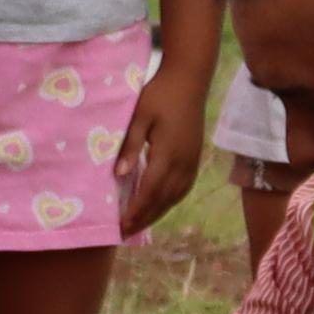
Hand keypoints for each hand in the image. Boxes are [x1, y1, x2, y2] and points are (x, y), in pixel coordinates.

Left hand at [111, 63, 208, 232]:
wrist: (189, 80)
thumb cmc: (159, 95)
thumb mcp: (138, 118)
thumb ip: (129, 146)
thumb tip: (119, 175)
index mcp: (168, 154)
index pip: (149, 191)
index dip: (135, 211)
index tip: (120, 226)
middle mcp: (183, 163)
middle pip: (163, 200)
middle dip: (144, 218)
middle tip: (125, 233)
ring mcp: (192, 162)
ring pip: (174, 197)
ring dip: (157, 213)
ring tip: (140, 224)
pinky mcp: (194, 158)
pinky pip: (182, 188)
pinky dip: (169, 201)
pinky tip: (159, 205)